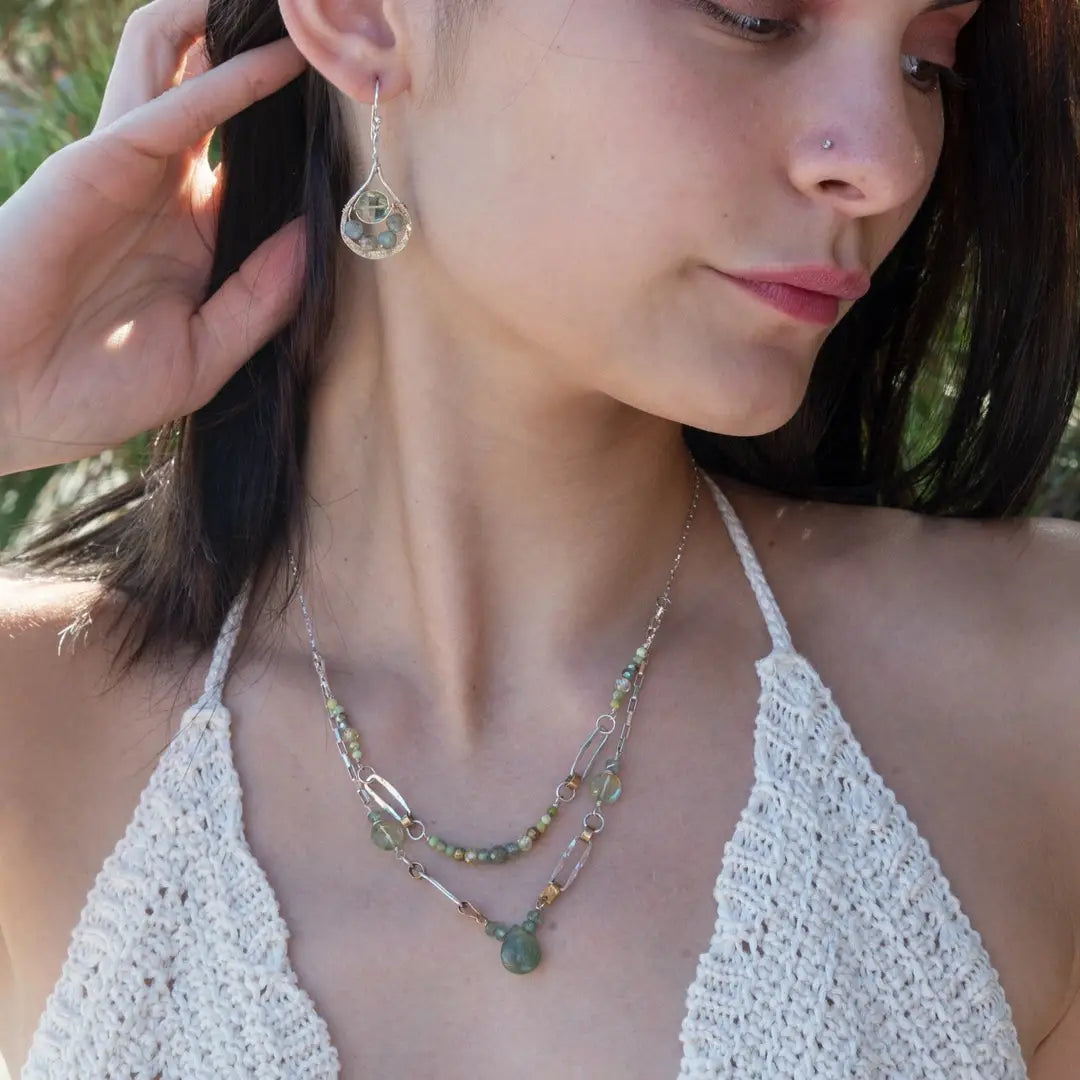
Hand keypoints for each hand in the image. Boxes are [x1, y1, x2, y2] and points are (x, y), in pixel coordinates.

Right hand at [0, 0, 308, 476]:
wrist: (10, 406)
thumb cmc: (97, 390)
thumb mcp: (206, 353)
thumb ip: (262, 299)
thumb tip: (317, 240)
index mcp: (190, 236)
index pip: (253, 167)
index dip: (295, 139)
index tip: (352, 116)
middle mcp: (162, 191)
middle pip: (216, 99)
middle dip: (261, 61)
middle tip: (322, 30)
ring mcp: (128, 171)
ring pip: (181, 73)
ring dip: (232, 36)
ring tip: (294, 11)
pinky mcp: (97, 165)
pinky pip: (169, 111)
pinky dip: (223, 82)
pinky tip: (277, 61)